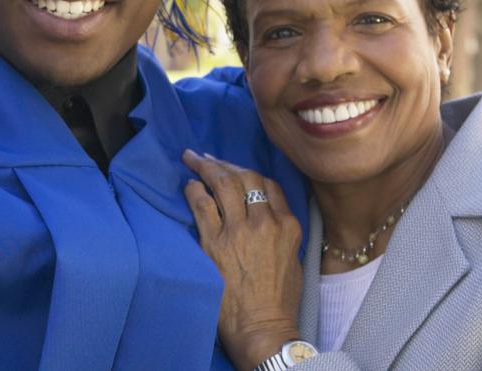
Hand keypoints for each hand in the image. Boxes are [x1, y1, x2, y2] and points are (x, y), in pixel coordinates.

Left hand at [181, 150, 302, 369]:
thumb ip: (279, 229)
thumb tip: (259, 210)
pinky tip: (189, 185)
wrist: (261, 325)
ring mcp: (238, 232)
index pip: (268, 184)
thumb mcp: (292, 257)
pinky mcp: (214, 243)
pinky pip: (202, 206)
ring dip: (205, 166)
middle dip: (223, 162)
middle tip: (205, 155)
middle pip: (245, 177)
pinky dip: (194, 190)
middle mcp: (265, 222)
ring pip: (222, 184)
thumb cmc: (279, 299)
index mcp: (287, 225)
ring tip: (191, 158)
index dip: (247, 172)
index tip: (233, 168)